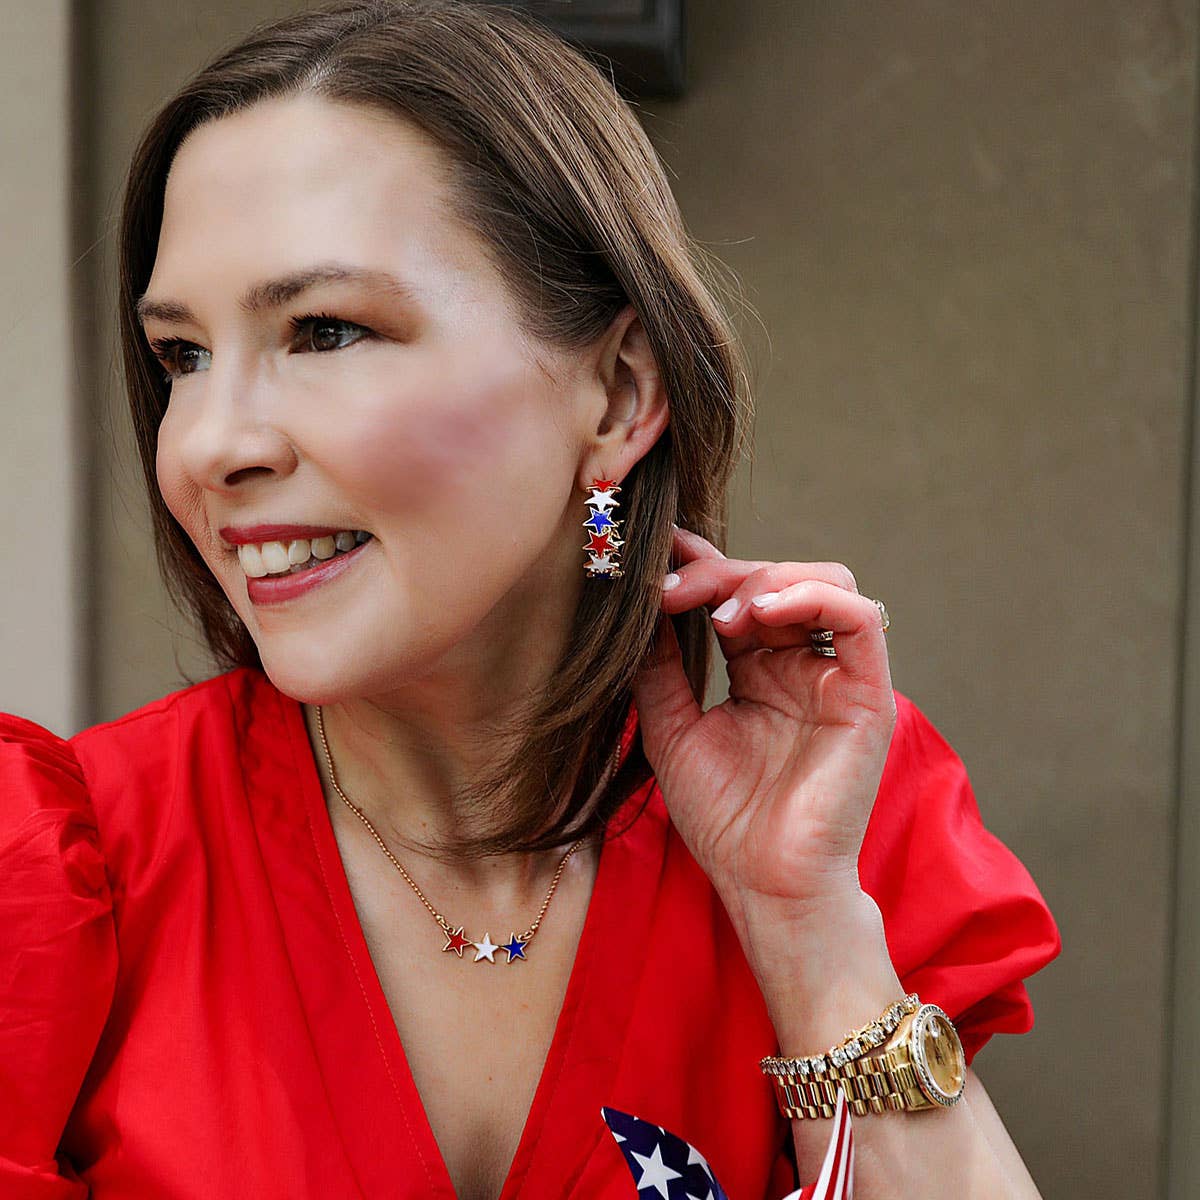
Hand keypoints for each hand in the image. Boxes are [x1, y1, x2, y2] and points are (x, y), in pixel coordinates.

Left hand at [631, 527, 896, 935]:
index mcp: (761, 670)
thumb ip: (660, 667)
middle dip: (720, 574)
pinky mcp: (869, 693)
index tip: (657, 554)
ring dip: (765, 579)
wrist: (765, 884)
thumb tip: (638, 607)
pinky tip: (760, 613)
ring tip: (718, 612)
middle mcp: (802, 664)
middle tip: (670, 591)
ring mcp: (837, 676)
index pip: (739, 594)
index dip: (701, 567)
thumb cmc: (725, 819)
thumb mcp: (673, 729)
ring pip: (825, 581)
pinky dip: (812, 597)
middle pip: (776, 577)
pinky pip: (859, 620)